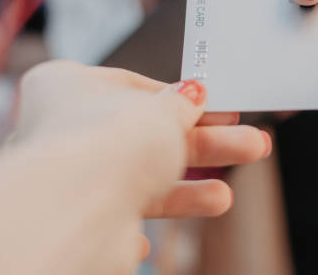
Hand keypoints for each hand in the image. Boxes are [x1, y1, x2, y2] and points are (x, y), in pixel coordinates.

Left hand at [0, 61, 270, 273]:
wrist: (78, 212)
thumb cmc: (107, 143)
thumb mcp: (164, 109)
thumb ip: (183, 102)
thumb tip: (193, 94)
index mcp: (72, 86)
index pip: (138, 87)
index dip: (183, 99)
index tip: (217, 106)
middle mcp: (68, 131)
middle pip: (152, 136)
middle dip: (208, 143)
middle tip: (249, 143)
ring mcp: (76, 175)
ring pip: (144, 178)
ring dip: (190, 189)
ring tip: (224, 197)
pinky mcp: (83, 215)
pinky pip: (123, 214)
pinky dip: (145, 221)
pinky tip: (155, 231)